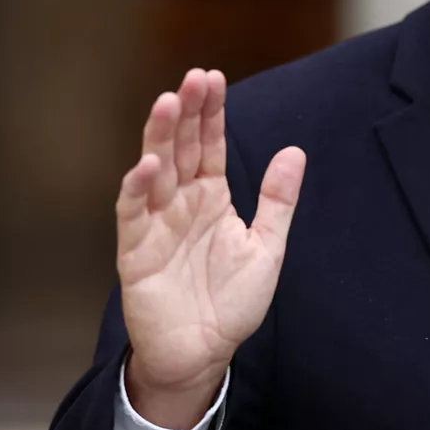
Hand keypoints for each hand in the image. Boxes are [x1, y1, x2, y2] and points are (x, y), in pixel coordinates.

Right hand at [116, 68, 305, 426]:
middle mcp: (181, 203)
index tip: (213, 76)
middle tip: (193, 77)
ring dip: (158, 137)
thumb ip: (278, 200)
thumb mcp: (267, 246)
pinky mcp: (135, 251)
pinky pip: (134, 214)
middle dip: (186, 112)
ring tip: (167, 102)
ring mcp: (156, 224)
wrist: (204, 353)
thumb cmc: (232, 302)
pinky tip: (147, 164)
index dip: (211, 113)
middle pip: (180, 147)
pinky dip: (138, 188)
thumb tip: (295, 151)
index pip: (209, 145)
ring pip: (154, 171)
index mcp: (211, 197)